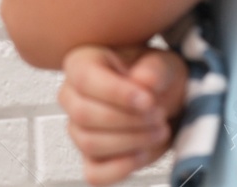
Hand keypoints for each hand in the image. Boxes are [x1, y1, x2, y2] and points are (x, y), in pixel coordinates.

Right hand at [59, 43, 187, 185]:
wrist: (165, 103)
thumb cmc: (155, 78)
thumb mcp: (162, 64)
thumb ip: (154, 69)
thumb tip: (144, 81)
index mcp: (81, 63)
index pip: (85, 79)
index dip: (116, 93)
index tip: (147, 100)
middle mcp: (72, 96)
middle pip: (84, 114)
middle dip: (128, 120)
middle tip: (158, 115)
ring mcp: (78, 130)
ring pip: (90, 143)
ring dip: (131, 141)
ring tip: (158, 130)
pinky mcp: (91, 158)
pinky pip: (95, 173)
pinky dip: (121, 168)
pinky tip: (143, 152)